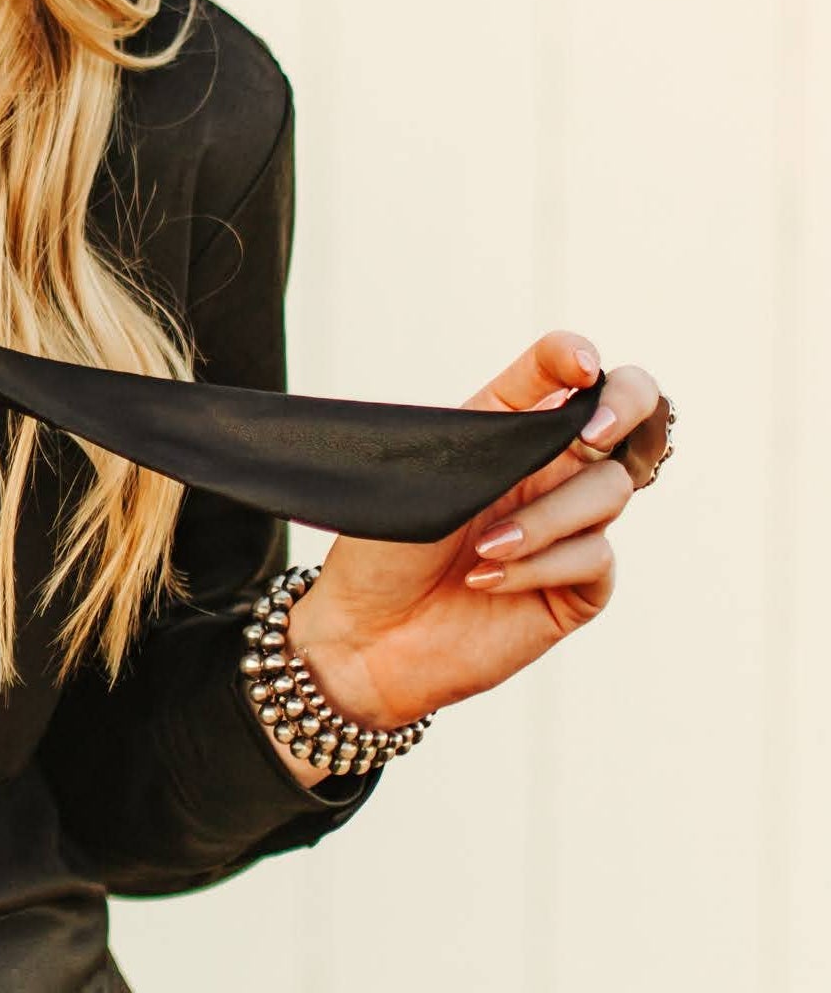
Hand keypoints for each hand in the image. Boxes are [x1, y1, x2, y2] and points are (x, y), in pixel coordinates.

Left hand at [277, 329, 669, 744]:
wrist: (363, 635)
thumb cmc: (383, 550)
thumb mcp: (428, 472)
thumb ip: (496, 433)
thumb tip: (562, 398)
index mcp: (510, 430)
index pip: (564, 371)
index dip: (579, 356)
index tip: (580, 365)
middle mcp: (551, 472)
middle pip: (630, 416)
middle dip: (625, 408)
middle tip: (592, 434)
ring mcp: (570, 528)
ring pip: (609, 491)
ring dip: (545, 518)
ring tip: (484, 547)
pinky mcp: (577, 587)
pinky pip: (595, 557)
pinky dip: (540, 565)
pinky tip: (487, 580)